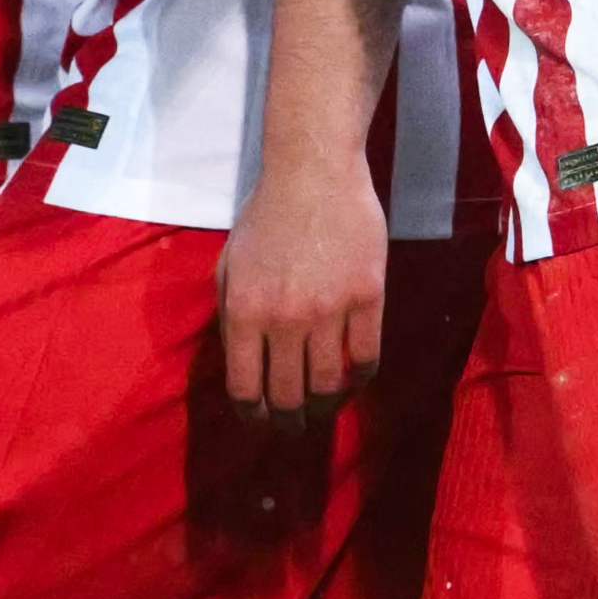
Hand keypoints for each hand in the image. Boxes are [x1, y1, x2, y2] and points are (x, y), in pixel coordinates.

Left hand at [217, 150, 389, 423]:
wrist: (314, 173)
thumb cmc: (266, 216)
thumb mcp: (230, 265)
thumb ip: (231, 315)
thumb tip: (242, 364)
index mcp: (243, 311)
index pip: (245, 388)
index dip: (252, 415)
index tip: (260, 422)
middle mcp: (283, 319)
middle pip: (287, 395)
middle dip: (288, 420)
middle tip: (293, 425)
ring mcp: (329, 310)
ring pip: (328, 384)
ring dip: (325, 406)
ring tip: (324, 409)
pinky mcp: (367, 298)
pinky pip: (365, 357)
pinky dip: (359, 379)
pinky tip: (354, 380)